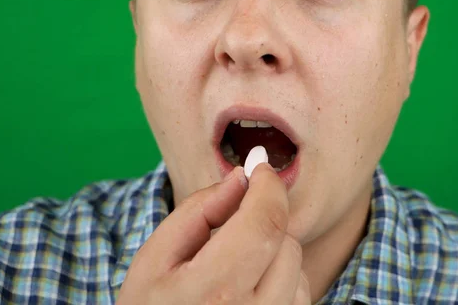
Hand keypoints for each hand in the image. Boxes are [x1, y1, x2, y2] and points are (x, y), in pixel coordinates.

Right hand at [116, 163, 311, 304]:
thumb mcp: (155, 257)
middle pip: (285, 240)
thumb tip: (240, 177)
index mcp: (213, 292)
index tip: (260, 165)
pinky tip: (249, 287)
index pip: (263, 224)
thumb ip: (198, 210)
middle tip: (232, 223)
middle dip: (263, 219)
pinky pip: (301, 291)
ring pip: (297, 264)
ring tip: (235, 265)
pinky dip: (283, 278)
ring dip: (273, 250)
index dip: (267, 186)